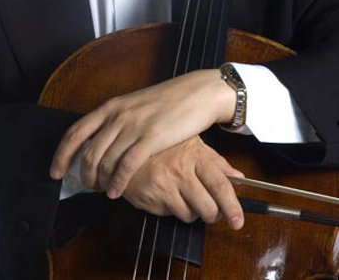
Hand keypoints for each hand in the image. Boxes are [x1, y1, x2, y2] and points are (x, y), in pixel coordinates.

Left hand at [50, 69, 235, 197]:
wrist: (195, 93)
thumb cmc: (166, 100)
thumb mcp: (133, 104)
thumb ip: (115, 119)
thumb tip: (99, 139)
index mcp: (110, 107)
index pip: (75, 132)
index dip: (61, 155)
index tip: (55, 171)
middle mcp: (117, 116)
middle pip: (88, 153)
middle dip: (83, 175)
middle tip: (87, 187)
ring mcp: (133, 126)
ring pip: (105, 162)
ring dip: (100, 182)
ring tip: (103, 191)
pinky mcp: (151, 138)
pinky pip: (126, 166)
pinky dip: (117, 183)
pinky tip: (116, 192)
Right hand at [123, 135, 244, 229]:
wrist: (125, 146)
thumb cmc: (162, 144)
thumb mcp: (190, 143)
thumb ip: (215, 161)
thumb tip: (238, 176)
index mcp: (193, 155)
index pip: (220, 185)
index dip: (232, 207)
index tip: (238, 221)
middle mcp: (179, 170)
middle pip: (208, 208)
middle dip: (213, 214)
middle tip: (210, 209)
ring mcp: (163, 186)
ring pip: (190, 215)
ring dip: (191, 211)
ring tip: (182, 194)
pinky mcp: (150, 199)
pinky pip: (170, 215)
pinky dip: (171, 208)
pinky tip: (165, 193)